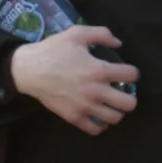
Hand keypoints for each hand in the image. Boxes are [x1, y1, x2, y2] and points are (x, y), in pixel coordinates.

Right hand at [10, 25, 140, 135]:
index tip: (126, 73)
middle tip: (122, 92)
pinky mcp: (74, 117)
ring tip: (111, 104)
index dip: (132, 73)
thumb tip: (118, 44)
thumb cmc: (54, 50)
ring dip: (117, 111)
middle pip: (129, 104)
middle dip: (130, 97)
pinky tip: (99, 116)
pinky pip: (96, 129)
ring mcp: (85, 107)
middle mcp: (96, 91)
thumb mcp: (77, 33)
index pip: (131, 75)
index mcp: (99, 70)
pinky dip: (101, 124)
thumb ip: (101, 34)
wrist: (29, 70)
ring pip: (115, 118)